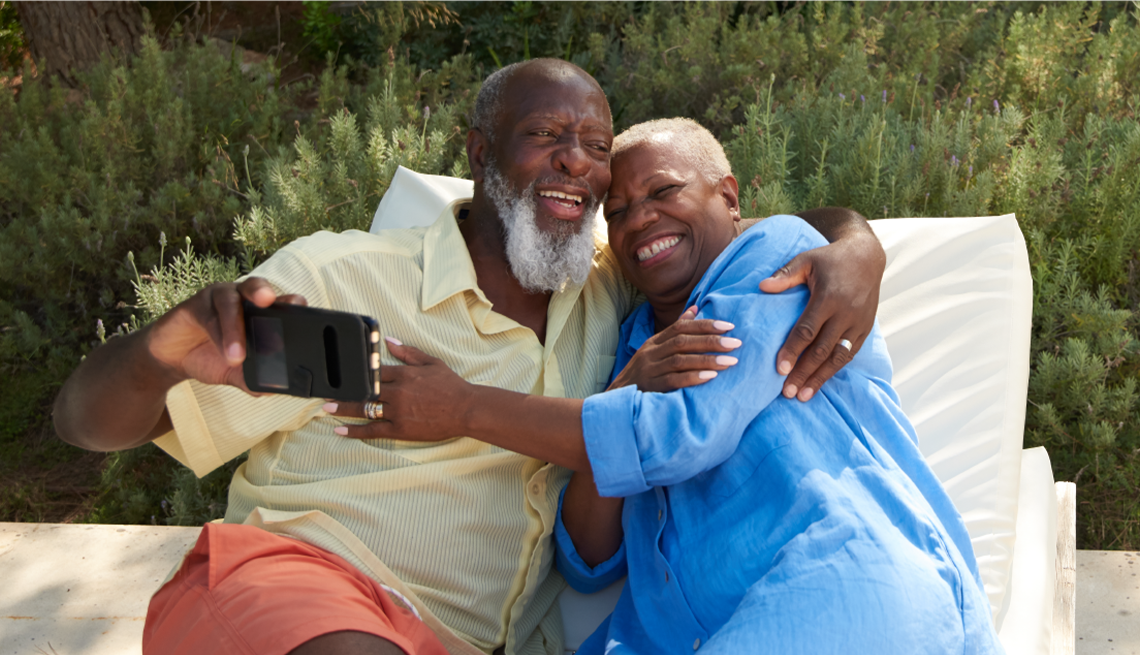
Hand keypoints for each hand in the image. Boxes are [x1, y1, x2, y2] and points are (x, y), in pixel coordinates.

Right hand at [144, 277, 306, 392]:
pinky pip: (208, 315)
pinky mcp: (194, 305)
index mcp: (259, 311)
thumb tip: (275, 390)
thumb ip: (254, 379)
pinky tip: (224, 354)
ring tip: (238, 357)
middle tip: (270, 302)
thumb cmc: (211, 358)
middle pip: (255, 286)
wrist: (172, 359)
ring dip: (236, 329)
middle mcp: (240, 298)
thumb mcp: (236, 373)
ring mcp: (217, 298)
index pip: (278, 301)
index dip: (291, 303)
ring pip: (230, 302)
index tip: (302, 308)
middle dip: (264, 292)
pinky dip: (218, 335)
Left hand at [325, 338, 473, 440]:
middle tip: (324, 392)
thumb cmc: (451, 385)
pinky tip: (341, 431)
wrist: (466, 409)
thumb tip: (389, 341)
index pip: (373, 371)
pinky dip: (355, 431)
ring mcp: (398, 412)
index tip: (340, 371)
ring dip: (344, 409)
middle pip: (363, 391)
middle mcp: (397, 392)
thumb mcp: (431, 363)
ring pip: (364, 410)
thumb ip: (408, 353)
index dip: (355, 371)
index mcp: (404, 374)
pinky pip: (373, 430)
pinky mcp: (400, 429)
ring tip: (327, 409)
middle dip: (343, 391)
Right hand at [607, 306, 740, 391]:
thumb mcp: (655, 350)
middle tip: (736, 343)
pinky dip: (692, 377)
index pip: (681, 327)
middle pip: (683, 341)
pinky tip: (710, 377)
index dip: (705, 325)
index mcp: (655, 342)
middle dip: (711, 341)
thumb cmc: (644, 373)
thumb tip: (696, 308)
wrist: (617, 399)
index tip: (729, 326)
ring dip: (707, 359)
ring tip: (730, 361)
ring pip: (680, 360)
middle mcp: (651, 352)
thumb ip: (675, 331)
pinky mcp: (650, 387)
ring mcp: (649, 370)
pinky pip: (673, 380)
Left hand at [760, 231, 884, 400]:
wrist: (867, 256)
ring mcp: (859, 323)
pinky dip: (835, 370)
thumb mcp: (807, 260)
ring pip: (838, 357)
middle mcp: (846, 313)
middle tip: (787, 392)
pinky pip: (850, 354)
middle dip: (804, 372)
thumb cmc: (830, 259)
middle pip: (822, 349)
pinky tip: (820, 382)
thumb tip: (762, 286)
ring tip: (803, 395)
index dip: (793, 350)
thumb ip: (786, 275)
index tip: (780, 369)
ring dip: (820, 378)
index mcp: (829, 297)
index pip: (808, 329)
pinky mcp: (866, 329)